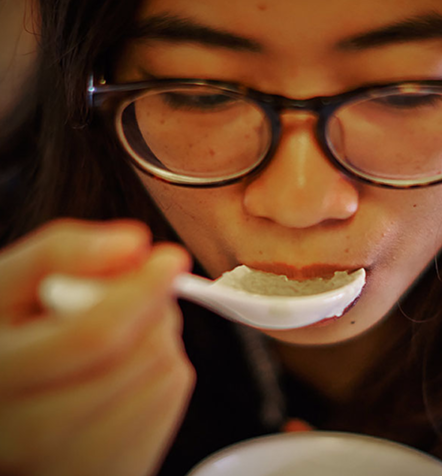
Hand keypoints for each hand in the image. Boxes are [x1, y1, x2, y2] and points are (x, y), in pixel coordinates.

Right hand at [0, 219, 194, 475]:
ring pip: (161, 376)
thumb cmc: (1, 344)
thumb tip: (134, 243)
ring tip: (120, 329)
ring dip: (158, 336)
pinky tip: (125, 363)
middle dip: (150, 309)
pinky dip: (162, 367)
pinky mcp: (117, 470)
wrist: (6, 412)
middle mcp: (31, 436)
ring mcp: (78, 464)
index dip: (140, 291)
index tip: (168, 258)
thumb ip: (61, 253)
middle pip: (135, 357)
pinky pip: (170, 401)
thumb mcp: (5, 288)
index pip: (91, 337)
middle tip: (132, 291)